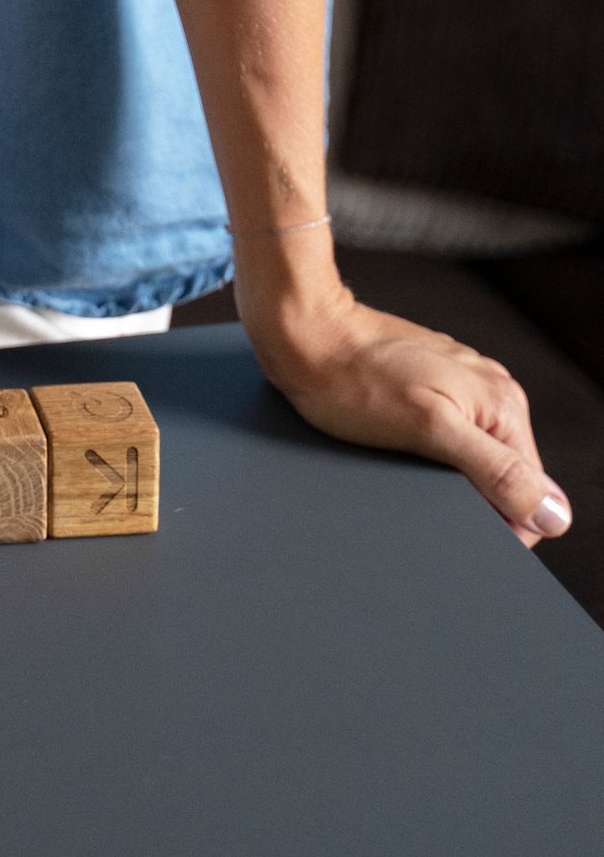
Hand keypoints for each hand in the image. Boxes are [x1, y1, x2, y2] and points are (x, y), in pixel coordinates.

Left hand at [248, 278, 573, 546]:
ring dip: (450, 476)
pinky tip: (400, 448)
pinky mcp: (432, 383)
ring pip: (477, 458)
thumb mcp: (428, 430)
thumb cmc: (352, 380)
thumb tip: (552, 513)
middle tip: (421, 489)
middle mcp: (492, 391)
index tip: (454, 521)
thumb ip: (496, 470)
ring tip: (406, 466)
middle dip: (474, 498)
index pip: (532, 496)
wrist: (304, 331)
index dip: (501, 525)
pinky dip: (431, 453)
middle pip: (506, 477)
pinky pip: (450, 436)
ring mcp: (462, 384)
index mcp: (503, 405)